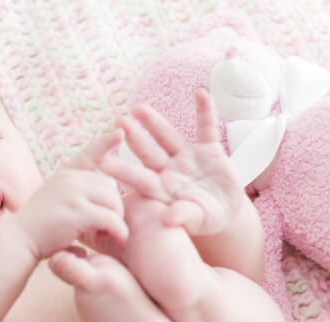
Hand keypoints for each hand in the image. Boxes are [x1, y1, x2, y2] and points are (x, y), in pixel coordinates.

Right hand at [15, 131, 128, 258]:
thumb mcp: (52, 204)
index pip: (88, 154)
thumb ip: (72, 198)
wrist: (17, 243)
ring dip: (117, 220)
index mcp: (64, 176)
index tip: (120, 132)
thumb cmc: (36, 231)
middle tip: (108, 227)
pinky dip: (119, 231)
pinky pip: (111, 219)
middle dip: (115, 206)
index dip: (104, 142)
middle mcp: (69, 179)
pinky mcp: (78, 212)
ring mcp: (73, 194)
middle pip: (110, 185)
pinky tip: (117, 239)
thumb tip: (97, 209)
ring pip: (114, 201)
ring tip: (108, 234)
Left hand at [98, 89, 249, 235]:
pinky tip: (201, 93)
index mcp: (162, 189)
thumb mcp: (197, 219)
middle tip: (118, 121)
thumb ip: (183, 216)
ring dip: (155, 122)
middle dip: (135, 137)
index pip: (139, 178)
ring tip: (139, 107)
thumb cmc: (206, 220)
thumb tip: (168, 220)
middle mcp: (170, 170)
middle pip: (149, 152)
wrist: (227, 213)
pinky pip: (207, 127)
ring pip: (168, 137)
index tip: (102, 162)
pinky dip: (206, 111)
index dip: (122, 170)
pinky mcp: (209, 150)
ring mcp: (188, 158)